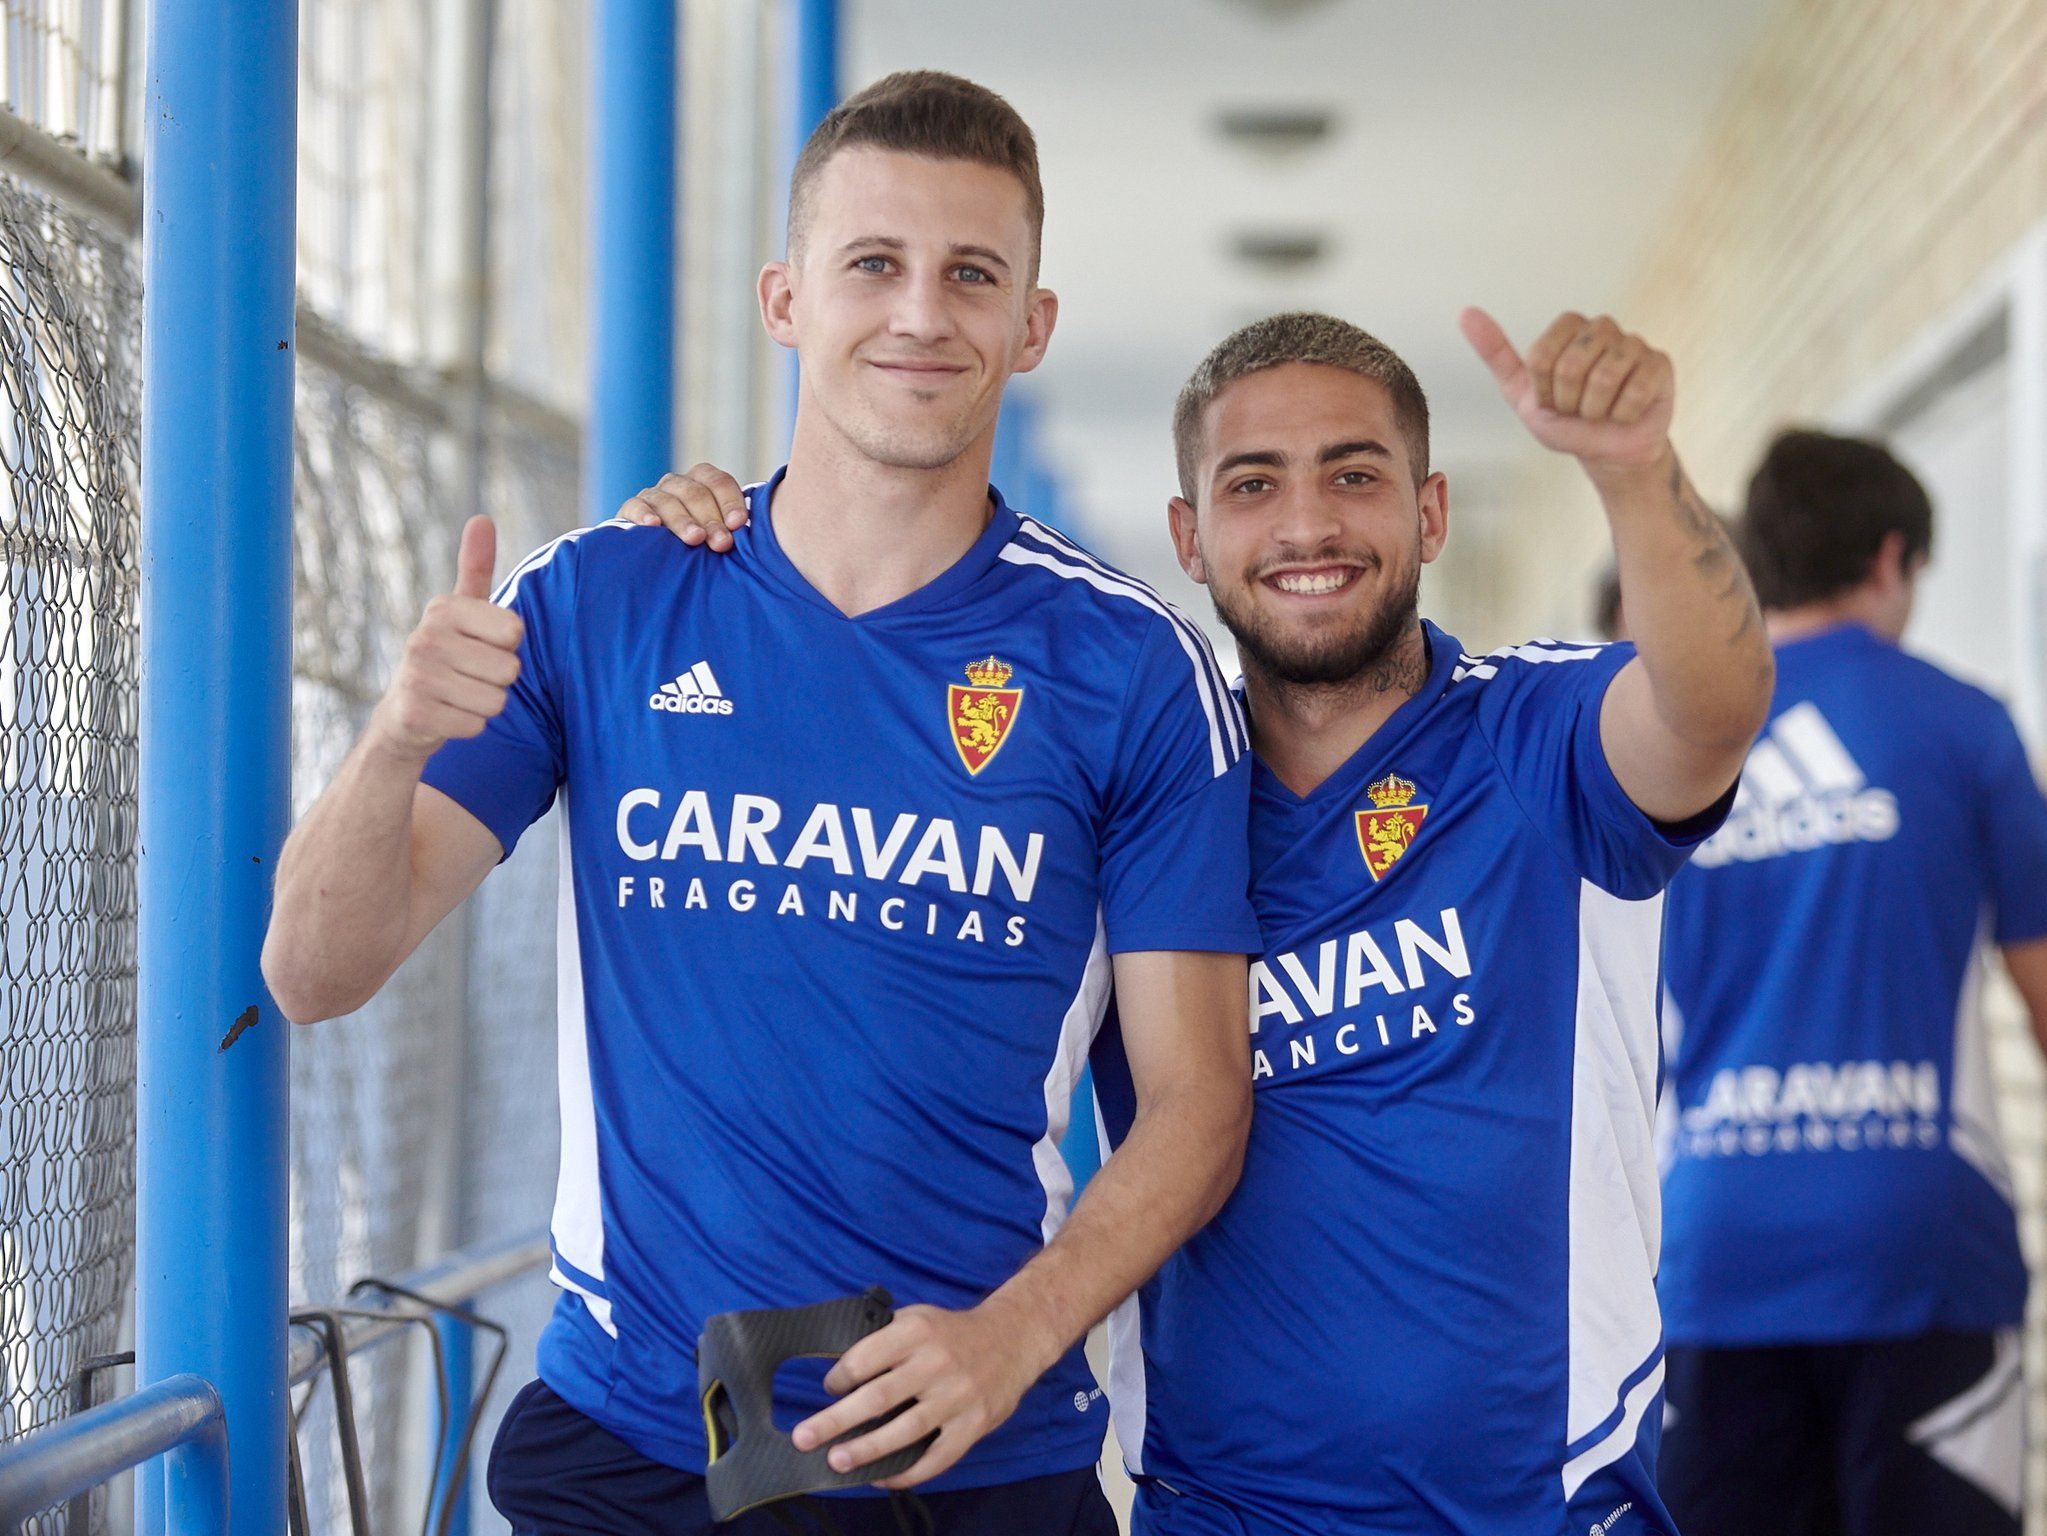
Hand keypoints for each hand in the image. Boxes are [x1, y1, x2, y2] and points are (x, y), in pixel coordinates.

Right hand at [367, 515, 523, 762]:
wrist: (404, 716)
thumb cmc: (447, 658)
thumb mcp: (460, 611)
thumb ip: (475, 568)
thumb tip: (481, 518)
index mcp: (443, 609)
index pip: (514, 631)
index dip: (508, 647)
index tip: (482, 646)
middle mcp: (424, 637)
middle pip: (509, 670)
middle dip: (498, 680)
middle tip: (469, 676)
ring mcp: (416, 676)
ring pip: (496, 700)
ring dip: (485, 705)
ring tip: (459, 696)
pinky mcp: (415, 714)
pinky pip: (477, 725)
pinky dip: (469, 726)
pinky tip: (447, 716)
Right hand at [620, 463, 748, 550]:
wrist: (655, 556)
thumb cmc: (700, 544)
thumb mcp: (718, 533)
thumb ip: (733, 529)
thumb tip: (758, 537)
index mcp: (702, 482)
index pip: (718, 482)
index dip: (730, 500)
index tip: (739, 523)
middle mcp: (678, 484)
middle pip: (695, 493)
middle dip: (711, 519)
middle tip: (723, 543)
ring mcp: (653, 495)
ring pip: (668, 501)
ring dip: (683, 521)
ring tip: (695, 539)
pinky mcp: (630, 509)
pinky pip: (635, 506)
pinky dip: (644, 515)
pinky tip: (653, 527)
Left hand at [789, 1301, 1051, 1489]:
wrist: (1013, 1338)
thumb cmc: (952, 1332)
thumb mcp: (917, 1318)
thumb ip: (882, 1339)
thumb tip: (838, 1370)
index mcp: (915, 1332)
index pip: (864, 1359)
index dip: (839, 1377)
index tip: (830, 1388)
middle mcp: (935, 1364)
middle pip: (876, 1398)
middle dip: (835, 1421)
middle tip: (804, 1438)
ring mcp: (956, 1397)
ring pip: (904, 1431)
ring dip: (866, 1450)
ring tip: (836, 1461)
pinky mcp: (973, 1425)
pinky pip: (936, 1458)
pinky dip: (907, 1472)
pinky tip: (882, 1478)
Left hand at [1460, 307, 1673, 474]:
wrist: (1606, 452)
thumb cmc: (1565, 421)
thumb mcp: (1521, 393)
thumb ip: (1496, 354)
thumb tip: (1465, 312)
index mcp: (1568, 327)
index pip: (1542, 356)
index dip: (1544, 390)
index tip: (1552, 399)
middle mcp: (1602, 327)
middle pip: (1570, 365)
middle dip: (1569, 401)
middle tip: (1578, 408)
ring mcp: (1634, 343)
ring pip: (1604, 379)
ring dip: (1595, 411)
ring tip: (1600, 411)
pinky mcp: (1660, 363)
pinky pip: (1634, 392)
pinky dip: (1622, 414)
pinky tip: (1625, 412)